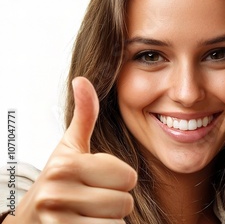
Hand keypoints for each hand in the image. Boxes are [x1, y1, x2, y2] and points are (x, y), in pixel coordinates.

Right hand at [5, 77, 136, 223]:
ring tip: (90, 211)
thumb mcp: (70, 147)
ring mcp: (58, 221)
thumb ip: (84, 115)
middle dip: (116, 200)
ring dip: (110, 219)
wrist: (30, 218)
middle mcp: (57, 193)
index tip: (99, 179)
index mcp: (66, 165)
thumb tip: (82, 79)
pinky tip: (87, 223)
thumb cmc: (60, 179)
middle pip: (125, 201)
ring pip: (118, 222)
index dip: (120, 178)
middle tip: (94, 197)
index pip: (128, 176)